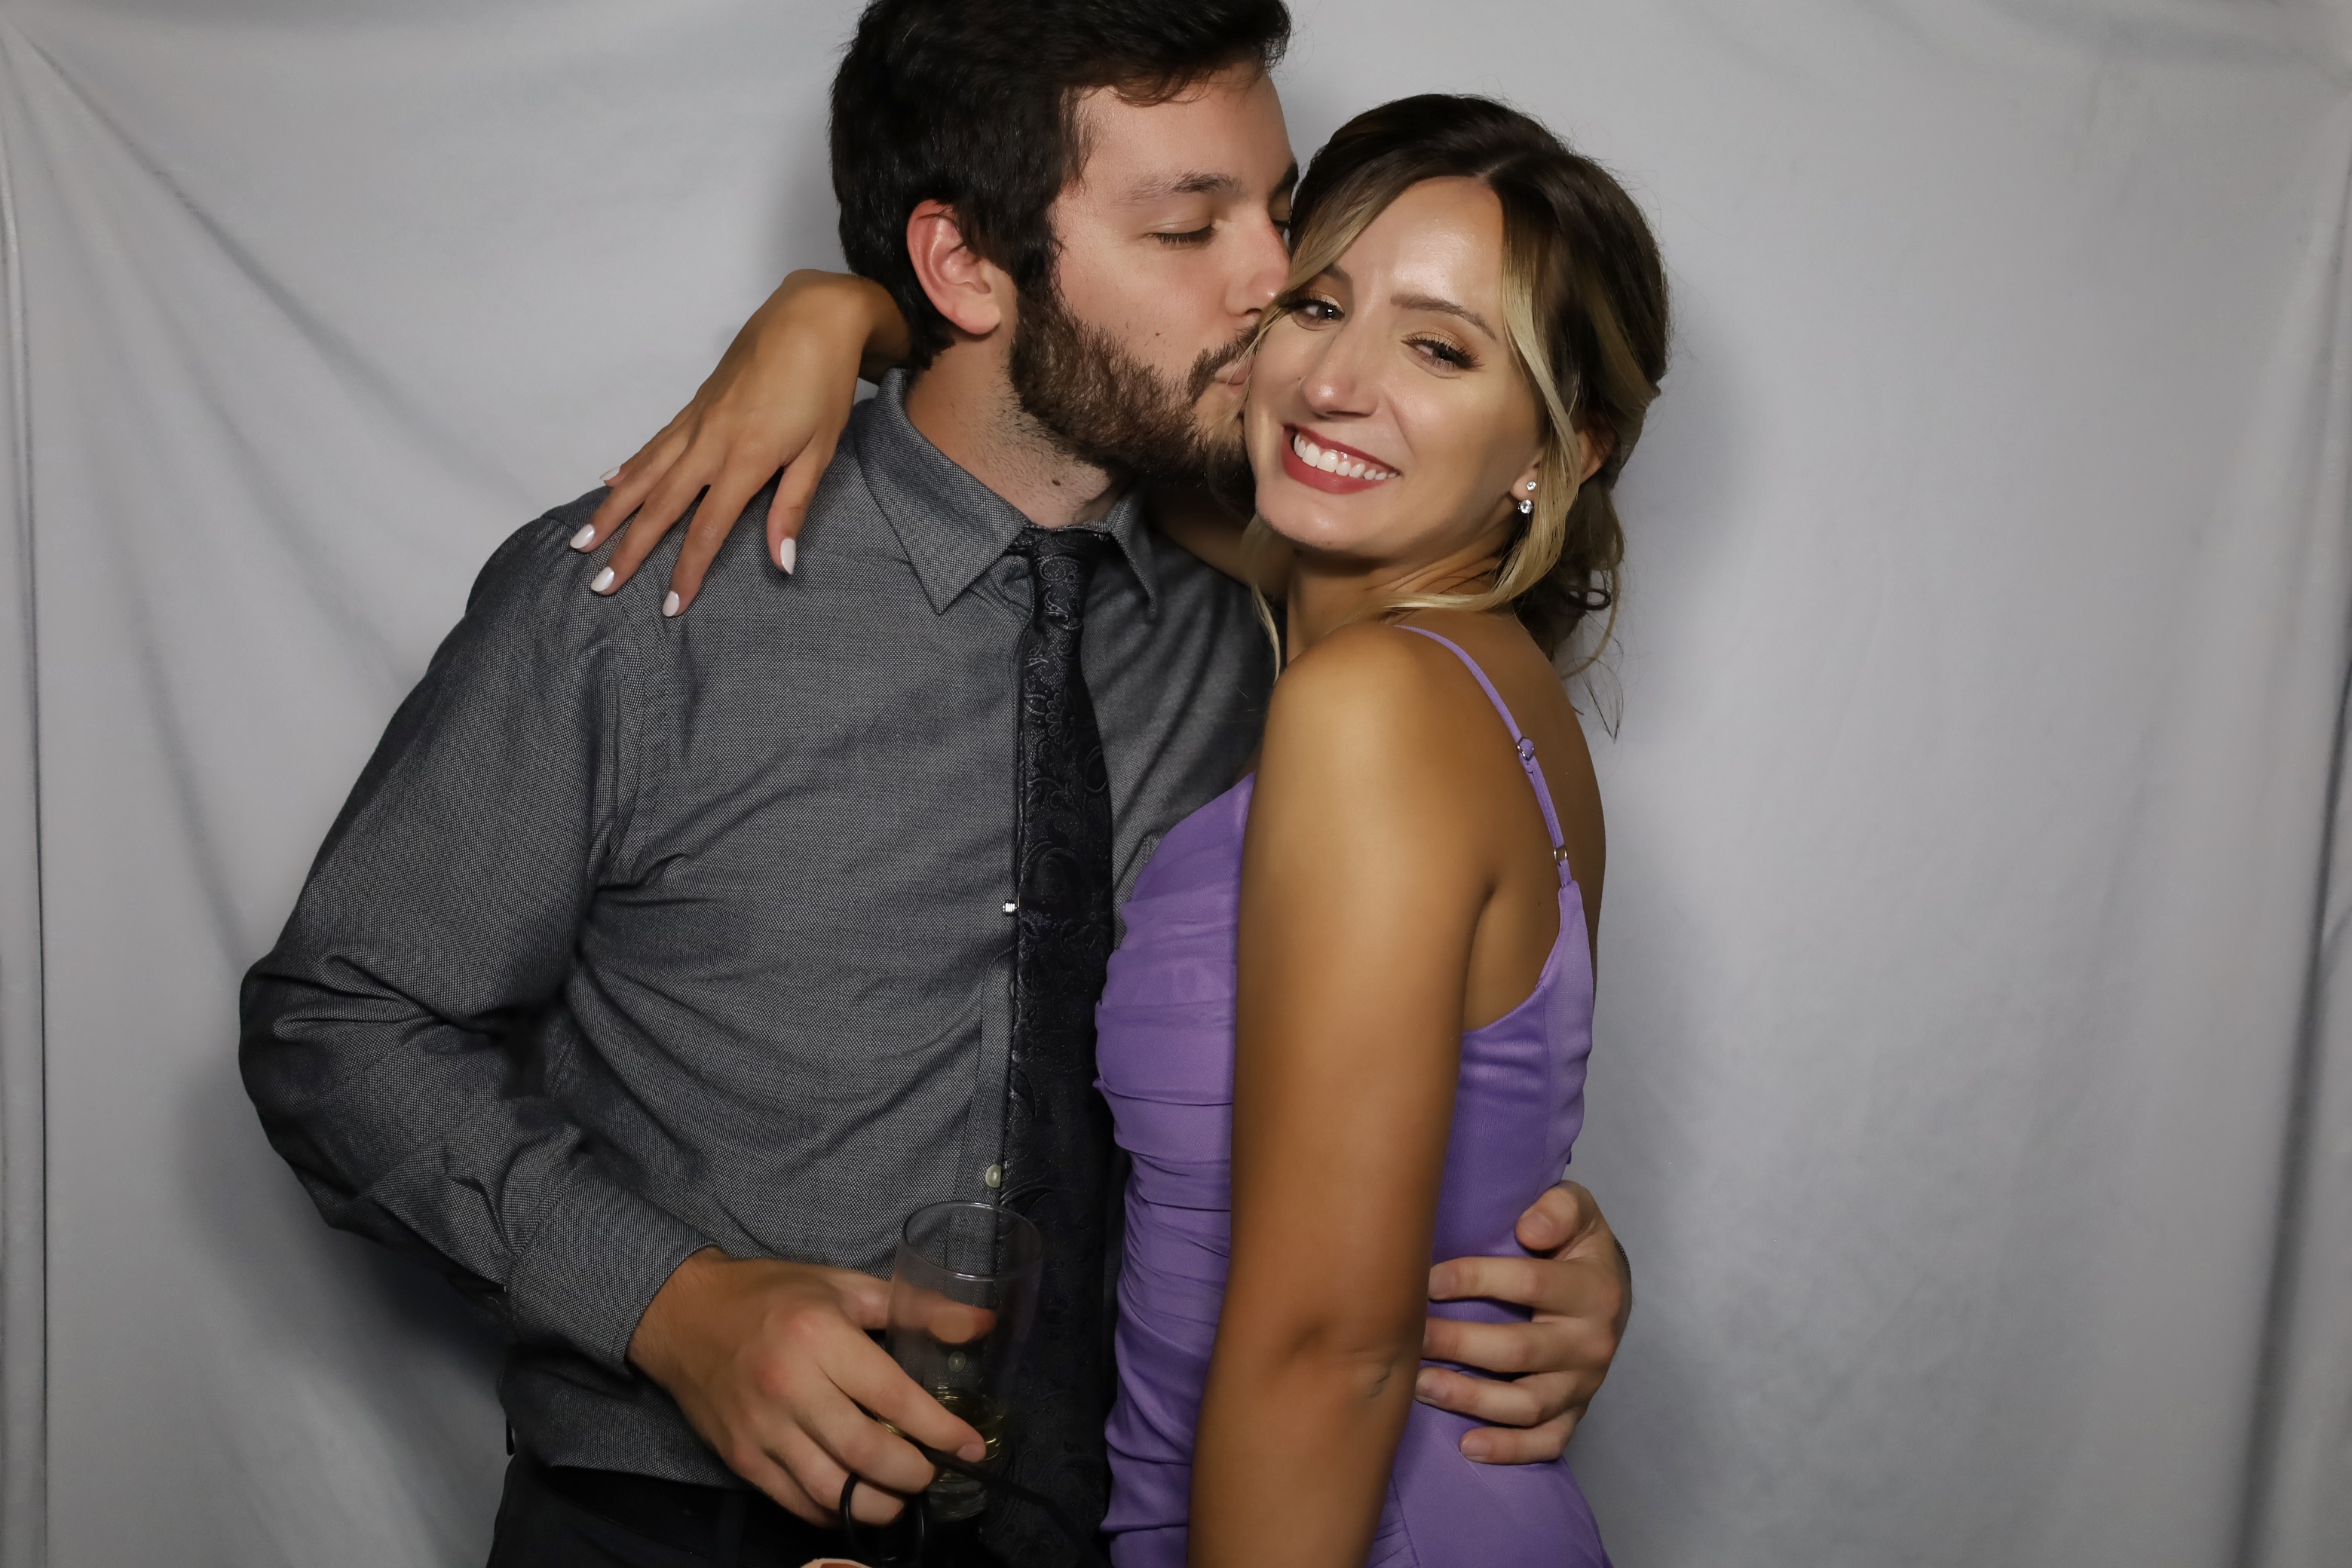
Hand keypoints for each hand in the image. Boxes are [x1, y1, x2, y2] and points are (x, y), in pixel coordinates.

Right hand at [574, 271, 907, 613]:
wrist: (812, 317)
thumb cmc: (823, 386)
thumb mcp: (820, 452)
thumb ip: (793, 508)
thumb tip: (782, 564)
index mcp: (745, 460)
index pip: (708, 529)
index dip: (687, 571)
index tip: (669, 606)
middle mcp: (710, 442)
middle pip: (661, 506)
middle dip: (629, 549)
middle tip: (600, 585)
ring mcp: (696, 422)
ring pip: (645, 473)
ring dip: (612, 510)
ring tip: (582, 541)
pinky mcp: (694, 405)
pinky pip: (653, 443)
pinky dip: (629, 466)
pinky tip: (609, 481)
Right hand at [627, 1248, 984, 1525]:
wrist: (681, 1314)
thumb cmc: (770, 1294)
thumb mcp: (845, 1286)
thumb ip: (916, 1309)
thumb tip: (981, 1324)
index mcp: (821, 1337)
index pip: (893, 1397)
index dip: (940, 1429)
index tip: (971, 1446)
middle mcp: (790, 1387)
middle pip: (865, 1454)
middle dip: (912, 1476)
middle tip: (936, 1474)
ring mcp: (761, 1429)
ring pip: (830, 1490)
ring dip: (877, 1505)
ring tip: (902, 1496)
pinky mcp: (740, 1458)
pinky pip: (794, 1501)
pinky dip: (832, 1512)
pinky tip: (856, 1500)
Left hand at [1417, 1180, 1630, 1462]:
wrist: (1612, 1292)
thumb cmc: (1577, 1246)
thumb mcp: (1577, 1211)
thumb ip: (1559, 1207)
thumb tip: (1529, 1229)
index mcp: (1592, 1289)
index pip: (1531, 1284)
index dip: (1475, 1279)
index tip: (1427, 1280)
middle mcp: (1591, 1343)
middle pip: (1519, 1350)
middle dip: (1458, 1344)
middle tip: (1409, 1337)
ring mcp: (1583, 1385)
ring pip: (1527, 1404)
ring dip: (1470, 1399)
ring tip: (1420, 1386)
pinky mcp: (1575, 1414)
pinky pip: (1546, 1442)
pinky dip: (1509, 1450)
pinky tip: (1468, 1446)